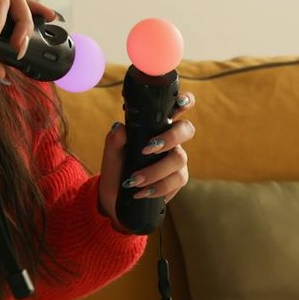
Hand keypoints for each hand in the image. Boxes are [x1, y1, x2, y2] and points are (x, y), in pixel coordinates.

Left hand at [98, 90, 195, 226]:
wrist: (116, 199)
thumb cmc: (116, 170)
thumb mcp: (111, 155)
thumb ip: (114, 140)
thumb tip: (120, 127)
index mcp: (155, 127)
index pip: (176, 109)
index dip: (184, 101)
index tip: (178, 102)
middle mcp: (170, 140)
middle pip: (187, 129)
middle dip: (171, 137)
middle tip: (148, 148)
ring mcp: (176, 159)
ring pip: (179, 158)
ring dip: (156, 170)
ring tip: (135, 180)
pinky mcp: (178, 179)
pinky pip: (177, 180)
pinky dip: (159, 187)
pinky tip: (143, 192)